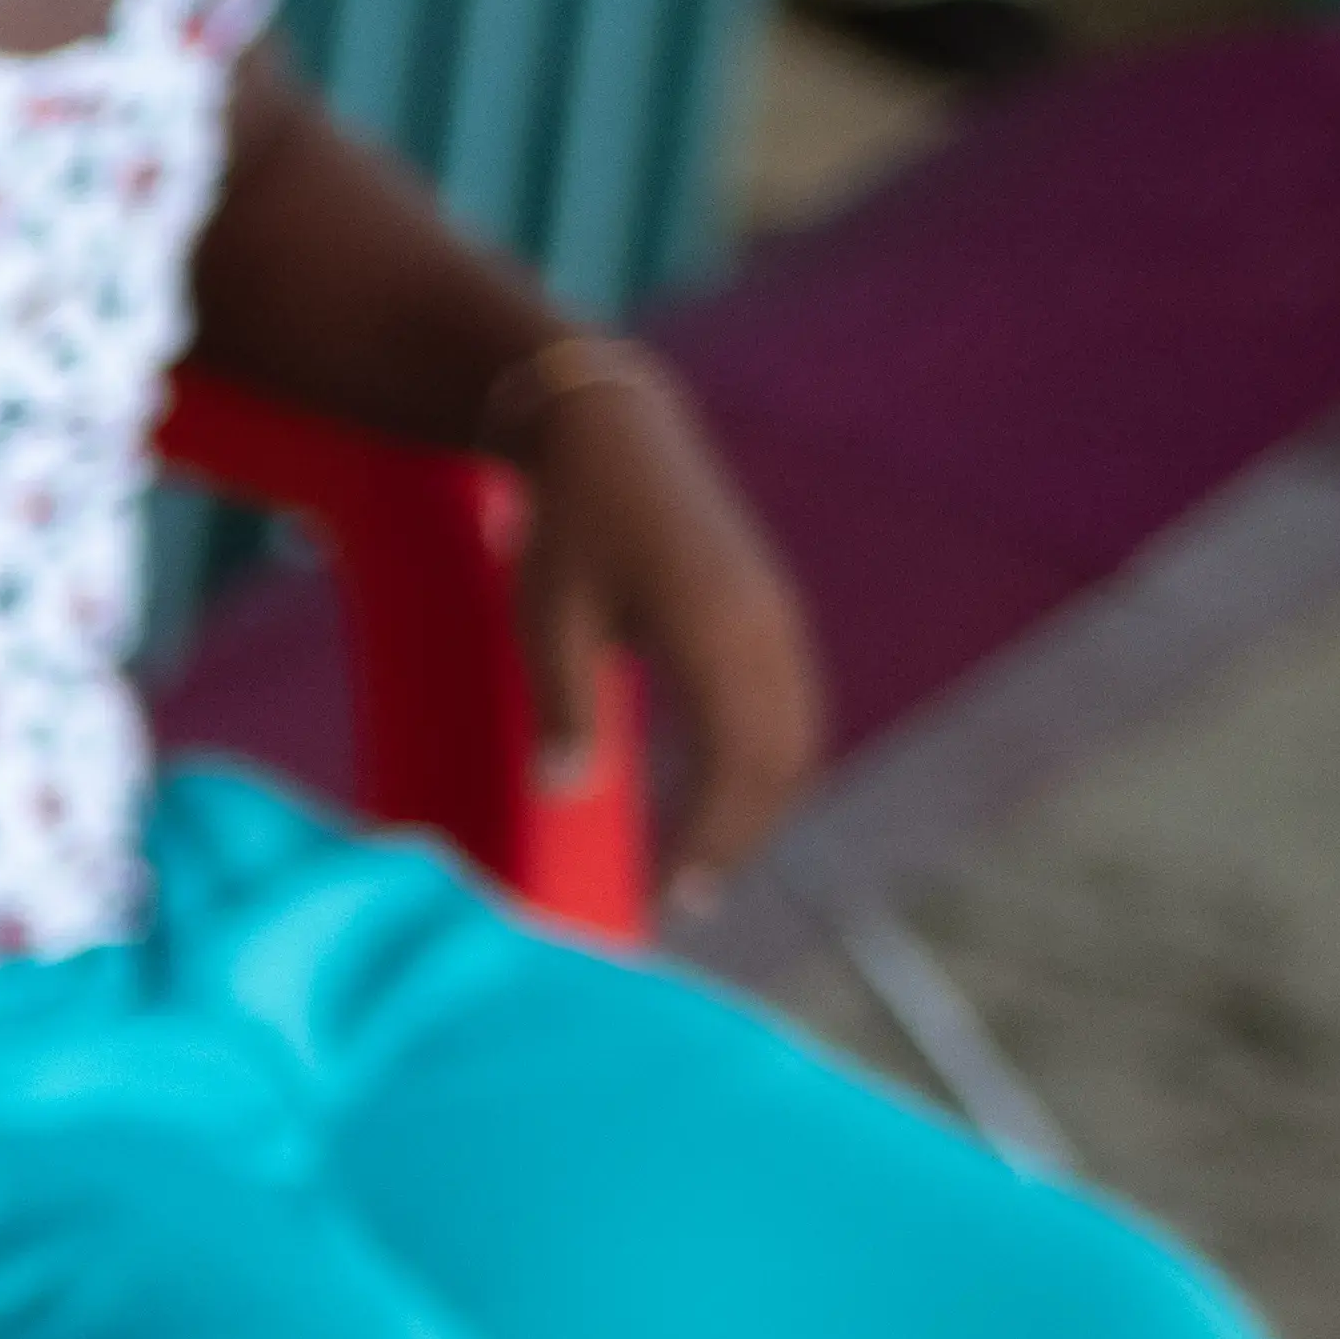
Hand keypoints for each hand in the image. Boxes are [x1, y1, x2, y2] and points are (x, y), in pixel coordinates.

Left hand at [516, 364, 824, 904]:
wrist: (614, 434)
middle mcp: (763, 627)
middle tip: (685, 904)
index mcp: (711, 627)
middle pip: (778, 761)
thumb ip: (560, 701)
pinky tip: (724, 808)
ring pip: (795, 740)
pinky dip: (768, 768)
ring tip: (703, 871)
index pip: (734, 759)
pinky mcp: (771, 618)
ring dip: (760, 809)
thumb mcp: (544, 611)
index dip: (712, 836)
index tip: (673, 896)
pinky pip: (789, 711)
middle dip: (740, 838)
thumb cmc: (568, 524)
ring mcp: (777, 620)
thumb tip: (567, 792)